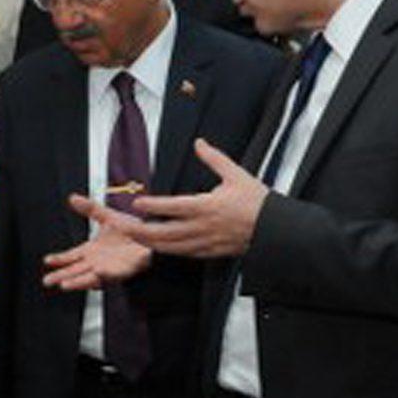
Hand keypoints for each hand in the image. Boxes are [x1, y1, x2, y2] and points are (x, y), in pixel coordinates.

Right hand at [43, 212, 152, 289]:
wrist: (151, 236)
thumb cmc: (130, 229)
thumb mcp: (106, 216)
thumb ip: (90, 208)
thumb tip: (72, 198)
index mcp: (91, 250)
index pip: (71, 256)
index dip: (59, 259)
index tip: (47, 260)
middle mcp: (97, 262)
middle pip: (75, 271)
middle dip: (61, 276)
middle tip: (48, 281)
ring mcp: (109, 268)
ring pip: (89, 277)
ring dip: (77, 282)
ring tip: (65, 285)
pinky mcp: (122, 271)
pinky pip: (111, 276)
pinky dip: (103, 276)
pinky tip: (96, 274)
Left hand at [88, 140, 267, 257]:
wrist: (275, 230)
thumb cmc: (258, 202)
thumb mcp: (236, 174)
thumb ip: (214, 159)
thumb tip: (199, 143)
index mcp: (208, 206)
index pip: (173, 207)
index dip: (152, 206)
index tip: (137, 203)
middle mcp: (203, 227)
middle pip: (164, 233)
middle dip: (140, 231)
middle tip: (122, 226)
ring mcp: (205, 243)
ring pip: (170, 247)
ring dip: (149, 242)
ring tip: (133, 236)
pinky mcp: (209, 253)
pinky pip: (182, 254)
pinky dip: (166, 251)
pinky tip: (156, 246)